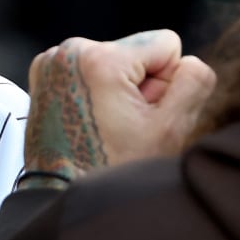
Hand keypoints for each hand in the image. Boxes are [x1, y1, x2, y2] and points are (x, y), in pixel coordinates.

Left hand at [25, 31, 215, 180]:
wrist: (58, 195)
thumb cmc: (113, 168)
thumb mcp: (170, 129)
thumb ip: (194, 82)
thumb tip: (189, 61)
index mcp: (100, 58)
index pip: (166, 44)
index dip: (166, 83)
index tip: (143, 114)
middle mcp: (70, 50)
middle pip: (138, 52)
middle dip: (140, 86)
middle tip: (122, 125)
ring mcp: (52, 61)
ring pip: (116, 61)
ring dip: (118, 89)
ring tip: (105, 126)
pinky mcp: (44, 73)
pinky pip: (91, 68)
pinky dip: (96, 90)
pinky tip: (89, 120)